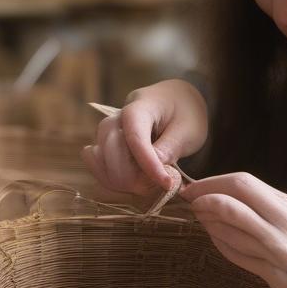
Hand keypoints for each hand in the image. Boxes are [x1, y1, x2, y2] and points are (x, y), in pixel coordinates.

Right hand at [82, 79, 207, 195]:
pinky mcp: (106, 143)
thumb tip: (155, 168)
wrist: (177, 100)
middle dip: (130, 174)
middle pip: (109, 146)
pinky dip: (110, 177)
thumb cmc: (186, 113)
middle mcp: (118, 116)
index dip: (148, 164)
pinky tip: (131, 183)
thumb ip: (171, 147)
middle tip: (156, 186)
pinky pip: (97, 162)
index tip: (166, 183)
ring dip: (119, 178)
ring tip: (145, 186)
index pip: (135, 136)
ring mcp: (109, 130)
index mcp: (141, 106)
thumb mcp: (189, 130)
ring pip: (100, 156)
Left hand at [182, 173, 286, 287]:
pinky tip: (214, 240)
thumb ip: (250, 212)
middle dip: (207, 192)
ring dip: (209, 217)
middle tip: (188, 200)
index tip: (190, 189)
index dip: (211, 182)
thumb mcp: (277, 228)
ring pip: (236, 217)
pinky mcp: (276, 268)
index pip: (243, 180)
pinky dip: (221, 242)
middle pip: (240, 188)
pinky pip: (239, 249)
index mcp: (284, 204)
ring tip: (198, 218)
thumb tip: (211, 197)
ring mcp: (282, 242)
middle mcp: (285, 218)